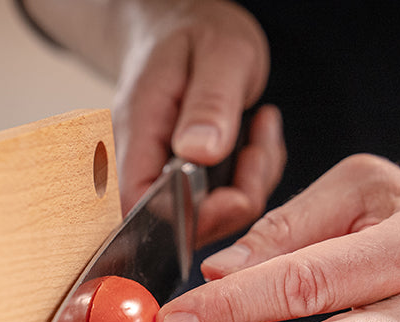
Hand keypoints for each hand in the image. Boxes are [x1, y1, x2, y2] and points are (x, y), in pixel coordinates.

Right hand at [112, 0, 283, 244]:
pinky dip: (251, 179)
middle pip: (179, 220)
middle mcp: (143, 158)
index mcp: (139, 129)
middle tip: (260, 150)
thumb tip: (198, 154)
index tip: (237, 193)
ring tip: (261, 135)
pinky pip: (221, 201)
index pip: (142, 204)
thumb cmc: (197, 31)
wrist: (181, 22)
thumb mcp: (220, 53)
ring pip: (208, 215)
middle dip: (235, 200)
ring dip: (250, 186)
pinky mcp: (184, 177)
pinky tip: (256, 140)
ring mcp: (162, 171)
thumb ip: (210, 103)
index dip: (189, 215)